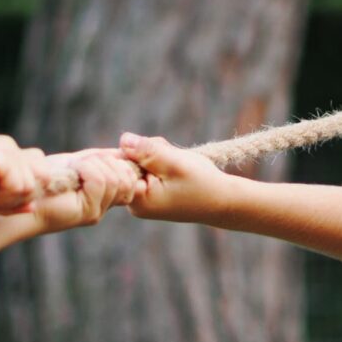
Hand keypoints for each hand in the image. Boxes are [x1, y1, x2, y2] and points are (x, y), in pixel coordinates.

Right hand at [0, 134, 41, 214]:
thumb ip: (9, 204)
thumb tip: (32, 207)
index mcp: (7, 153)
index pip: (40, 170)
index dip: (25, 191)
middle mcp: (9, 146)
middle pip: (42, 177)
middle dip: (20, 197)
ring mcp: (6, 148)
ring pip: (30, 186)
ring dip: (8, 201)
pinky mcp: (0, 155)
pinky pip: (18, 186)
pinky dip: (2, 199)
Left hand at [28, 149, 146, 232]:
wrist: (24, 196)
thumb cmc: (45, 179)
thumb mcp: (78, 163)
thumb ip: (101, 159)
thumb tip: (122, 151)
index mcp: (104, 195)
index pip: (132, 179)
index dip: (123, 163)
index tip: (103, 156)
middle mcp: (104, 206)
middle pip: (129, 180)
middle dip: (109, 162)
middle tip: (85, 163)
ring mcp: (98, 211)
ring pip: (116, 180)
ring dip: (94, 164)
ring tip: (76, 167)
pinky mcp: (88, 212)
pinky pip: (100, 181)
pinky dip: (87, 168)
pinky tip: (72, 172)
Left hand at [118, 133, 233, 223]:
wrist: (223, 201)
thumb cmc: (203, 184)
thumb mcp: (175, 163)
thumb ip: (147, 151)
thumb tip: (122, 139)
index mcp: (137, 200)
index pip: (117, 166)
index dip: (132, 150)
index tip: (156, 152)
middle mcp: (134, 202)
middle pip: (126, 162)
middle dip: (147, 151)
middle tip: (172, 159)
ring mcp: (141, 197)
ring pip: (137, 161)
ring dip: (156, 154)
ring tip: (177, 163)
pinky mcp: (149, 191)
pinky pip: (146, 167)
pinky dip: (159, 161)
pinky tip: (174, 166)